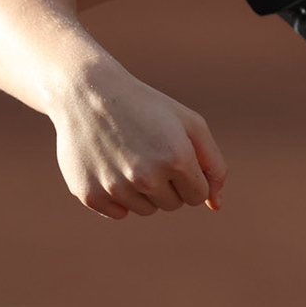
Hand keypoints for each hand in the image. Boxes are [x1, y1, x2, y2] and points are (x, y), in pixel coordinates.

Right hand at [50, 63, 227, 219]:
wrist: (89, 93)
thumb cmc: (147, 108)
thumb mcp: (190, 124)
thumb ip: (213, 165)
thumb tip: (216, 205)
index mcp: (177, 158)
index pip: (199, 196)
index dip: (192, 177)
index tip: (178, 157)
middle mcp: (147, 177)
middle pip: (173, 205)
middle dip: (170, 184)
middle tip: (152, 153)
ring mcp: (116, 188)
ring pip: (147, 210)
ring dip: (145, 191)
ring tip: (132, 157)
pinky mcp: (90, 195)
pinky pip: (119, 213)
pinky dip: (119, 197)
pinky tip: (111, 167)